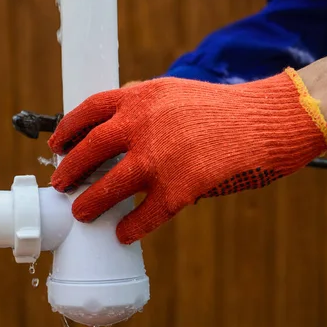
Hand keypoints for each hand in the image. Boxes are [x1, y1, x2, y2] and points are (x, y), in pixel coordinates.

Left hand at [48, 68, 326, 243]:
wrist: (270, 119)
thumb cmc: (227, 108)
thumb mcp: (178, 93)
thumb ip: (145, 110)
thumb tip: (119, 133)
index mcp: (141, 97)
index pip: (89, 110)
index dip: (67, 129)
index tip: (56, 145)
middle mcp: (142, 124)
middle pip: (90, 151)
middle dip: (70, 170)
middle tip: (62, 184)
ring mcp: (159, 157)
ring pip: (109, 186)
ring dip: (91, 203)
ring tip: (82, 213)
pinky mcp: (181, 186)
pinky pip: (146, 214)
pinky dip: (132, 226)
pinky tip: (125, 233)